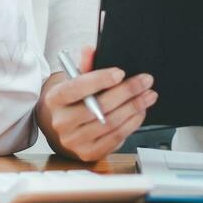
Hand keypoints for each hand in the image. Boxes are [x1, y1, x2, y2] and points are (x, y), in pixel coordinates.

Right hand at [36, 46, 156, 161]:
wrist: (60, 128)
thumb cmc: (70, 101)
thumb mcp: (72, 81)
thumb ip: (83, 65)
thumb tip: (90, 50)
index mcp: (54, 99)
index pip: (77, 88)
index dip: (100, 80)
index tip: (120, 73)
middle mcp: (61, 122)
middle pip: (99, 106)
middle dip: (127, 92)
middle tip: (145, 81)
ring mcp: (74, 141)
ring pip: (111, 123)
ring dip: (134, 108)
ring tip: (148, 95)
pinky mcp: (88, 153)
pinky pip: (116, 137)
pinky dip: (132, 123)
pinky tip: (140, 112)